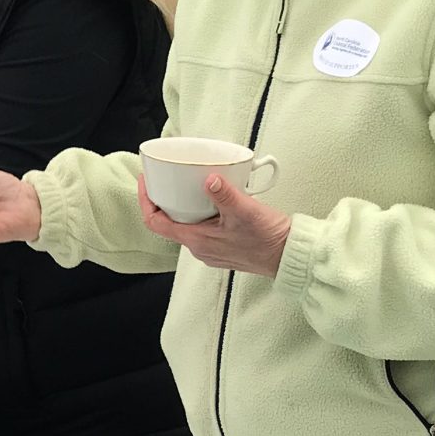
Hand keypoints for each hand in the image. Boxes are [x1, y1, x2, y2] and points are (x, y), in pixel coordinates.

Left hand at [138, 174, 291, 276]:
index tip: (146, 182)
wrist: (289, 256)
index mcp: (196, 240)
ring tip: (186, 185)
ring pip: (185, 226)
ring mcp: (210, 250)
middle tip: (164, 179)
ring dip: (182, 207)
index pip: (155, 222)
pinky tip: (210, 200)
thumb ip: (224, 194)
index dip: (145, 201)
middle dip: (163, 200)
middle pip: (168, 222)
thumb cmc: (268, 239)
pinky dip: (199, 213)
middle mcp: (199, 248)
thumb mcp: (245, 211)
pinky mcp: (221, 248)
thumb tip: (208, 179)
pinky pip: (201, 229)